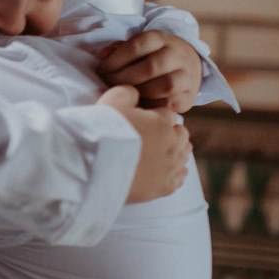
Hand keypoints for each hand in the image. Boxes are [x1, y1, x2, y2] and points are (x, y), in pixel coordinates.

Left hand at [97, 30, 202, 112]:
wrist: (187, 65)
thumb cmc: (152, 57)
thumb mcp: (137, 47)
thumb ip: (119, 49)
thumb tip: (104, 56)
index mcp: (160, 38)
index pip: (137, 45)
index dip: (116, 59)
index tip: (102, 70)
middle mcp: (177, 54)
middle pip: (151, 67)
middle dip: (124, 78)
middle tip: (109, 83)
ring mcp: (186, 75)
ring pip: (165, 86)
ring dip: (139, 92)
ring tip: (124, 94)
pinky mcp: (189, 95)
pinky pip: (171, 103)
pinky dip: (152, 105)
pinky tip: (138, 104)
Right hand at [97, 85, 190, 202]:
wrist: (95, 167)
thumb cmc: (103, 132)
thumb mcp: (112, 100)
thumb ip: (128, 91)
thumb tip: (136, 92)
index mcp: (162, 122)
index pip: (168, 114)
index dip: (156, 115)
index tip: (145, 120)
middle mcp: (173, 144)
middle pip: (181, 134)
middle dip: (170, 132)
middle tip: (153, 135)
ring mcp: (170, 167)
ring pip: (183, 156)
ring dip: (175, 151)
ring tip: (160, 152)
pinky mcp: (164, 187)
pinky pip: (179, 179)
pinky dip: (175, 173)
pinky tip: (167, 170)